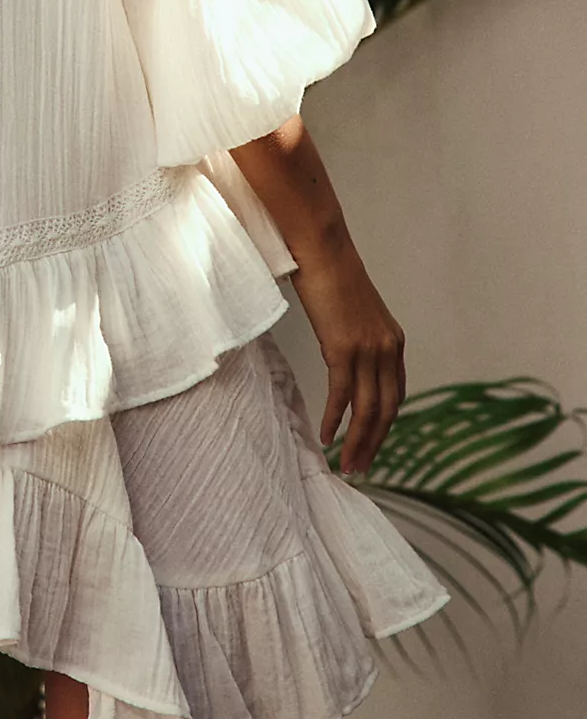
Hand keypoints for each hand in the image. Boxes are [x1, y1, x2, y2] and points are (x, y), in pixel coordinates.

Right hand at [291, 229, 405, 475]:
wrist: (322, 249)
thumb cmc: (330, 274)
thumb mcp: (354, 312)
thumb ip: (357, 337)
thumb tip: (344, 355)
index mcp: (393, 341)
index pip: (396, 395)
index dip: (385, 425)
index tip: (371, 444)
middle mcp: (388, 349)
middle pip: (387, 410)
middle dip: (374, 443)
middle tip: (360, 468)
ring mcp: (368, 349)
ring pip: (368, 410)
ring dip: (357, 441)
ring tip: (345, 464)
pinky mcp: (344, 348)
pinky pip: (342, 395)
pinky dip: (335, 419)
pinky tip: (326, 435)